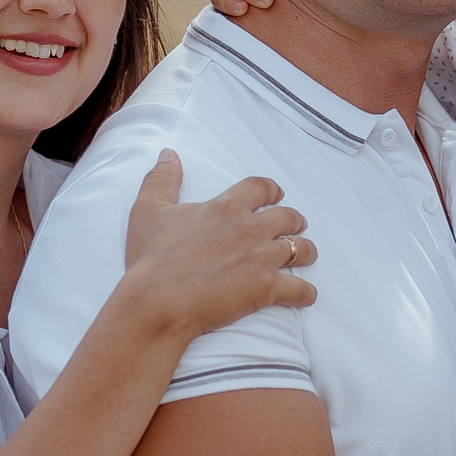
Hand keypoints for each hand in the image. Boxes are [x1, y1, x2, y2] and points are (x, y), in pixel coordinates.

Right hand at [119, 151, 315, 338]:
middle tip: (296, 226)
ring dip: (306, 251)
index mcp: (226, 207)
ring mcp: (262, 259)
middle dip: (294, 220)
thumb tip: (168, 154)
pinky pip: (300, 289)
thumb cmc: (151, 258)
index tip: (276, 194)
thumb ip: (161, 179)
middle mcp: (250, 228)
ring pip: (301, 249)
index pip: (260, 188)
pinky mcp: (267, 289)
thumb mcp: (148, 210)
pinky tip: (306, 294)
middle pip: (288, 216)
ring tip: (306, 255)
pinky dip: (306, 292)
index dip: (271, 190)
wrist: (158, 300)